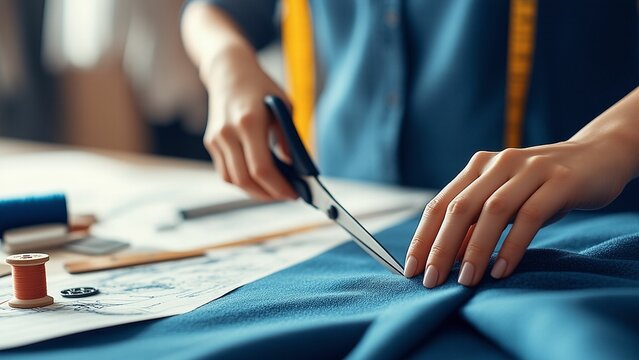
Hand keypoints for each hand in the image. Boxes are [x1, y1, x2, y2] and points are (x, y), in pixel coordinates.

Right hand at [202, 46, 296, 200]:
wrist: (228, 72)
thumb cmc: (261, 88)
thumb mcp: (283, 107)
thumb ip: (288, 139)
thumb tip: (295, 169)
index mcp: (249, 122)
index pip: (261, 169)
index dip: (279, 187)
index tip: (294, 193)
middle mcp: (228, 133)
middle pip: (245, 180)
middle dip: (268, 194)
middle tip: (287, 195)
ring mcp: (216, 139)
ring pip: (233, 180)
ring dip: (255, 191)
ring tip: (274, 189)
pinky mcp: (211, 142)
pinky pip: (226, 172)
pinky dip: (243, 181)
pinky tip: (258, 179)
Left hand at [404, 138, 634, 287]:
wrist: (597, 157)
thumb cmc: (541, 187)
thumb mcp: (505, 199)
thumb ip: (477, 220)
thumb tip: (446, 257)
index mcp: (478, 166)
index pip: (440, 204)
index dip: (423, 237)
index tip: (411, 268)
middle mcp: (499, 163)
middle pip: (460, 208)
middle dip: (441, 247)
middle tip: (431, 280)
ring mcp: (530, 169)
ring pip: (493, 212)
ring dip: (475, 249)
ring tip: (465, 281)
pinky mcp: (559, 181)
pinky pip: (530, 216)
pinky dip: (512, 245)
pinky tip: (501, 270)